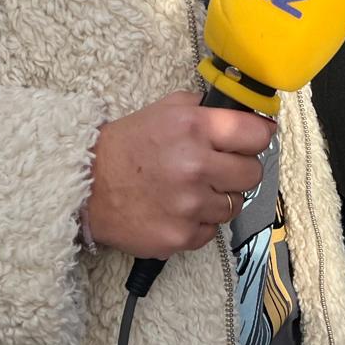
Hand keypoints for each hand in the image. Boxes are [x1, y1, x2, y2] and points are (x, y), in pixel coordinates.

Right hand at [84, 90, 273, 258]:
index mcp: (194, 127)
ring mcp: (190, 204)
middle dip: (239, 168)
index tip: (253, 140)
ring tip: (191, 189)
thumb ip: (204, 109)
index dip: (258, 136)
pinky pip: (211, 230)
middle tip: (219, 167)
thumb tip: (244, 115)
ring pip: (234, 204)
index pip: (256, 134)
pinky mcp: (182, 235)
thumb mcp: (164, 110)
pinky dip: (199, 221)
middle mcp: (196, 165)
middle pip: (253, 172)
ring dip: (218, 197)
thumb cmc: (126, 146)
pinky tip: (177, 209)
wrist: (87, 186)